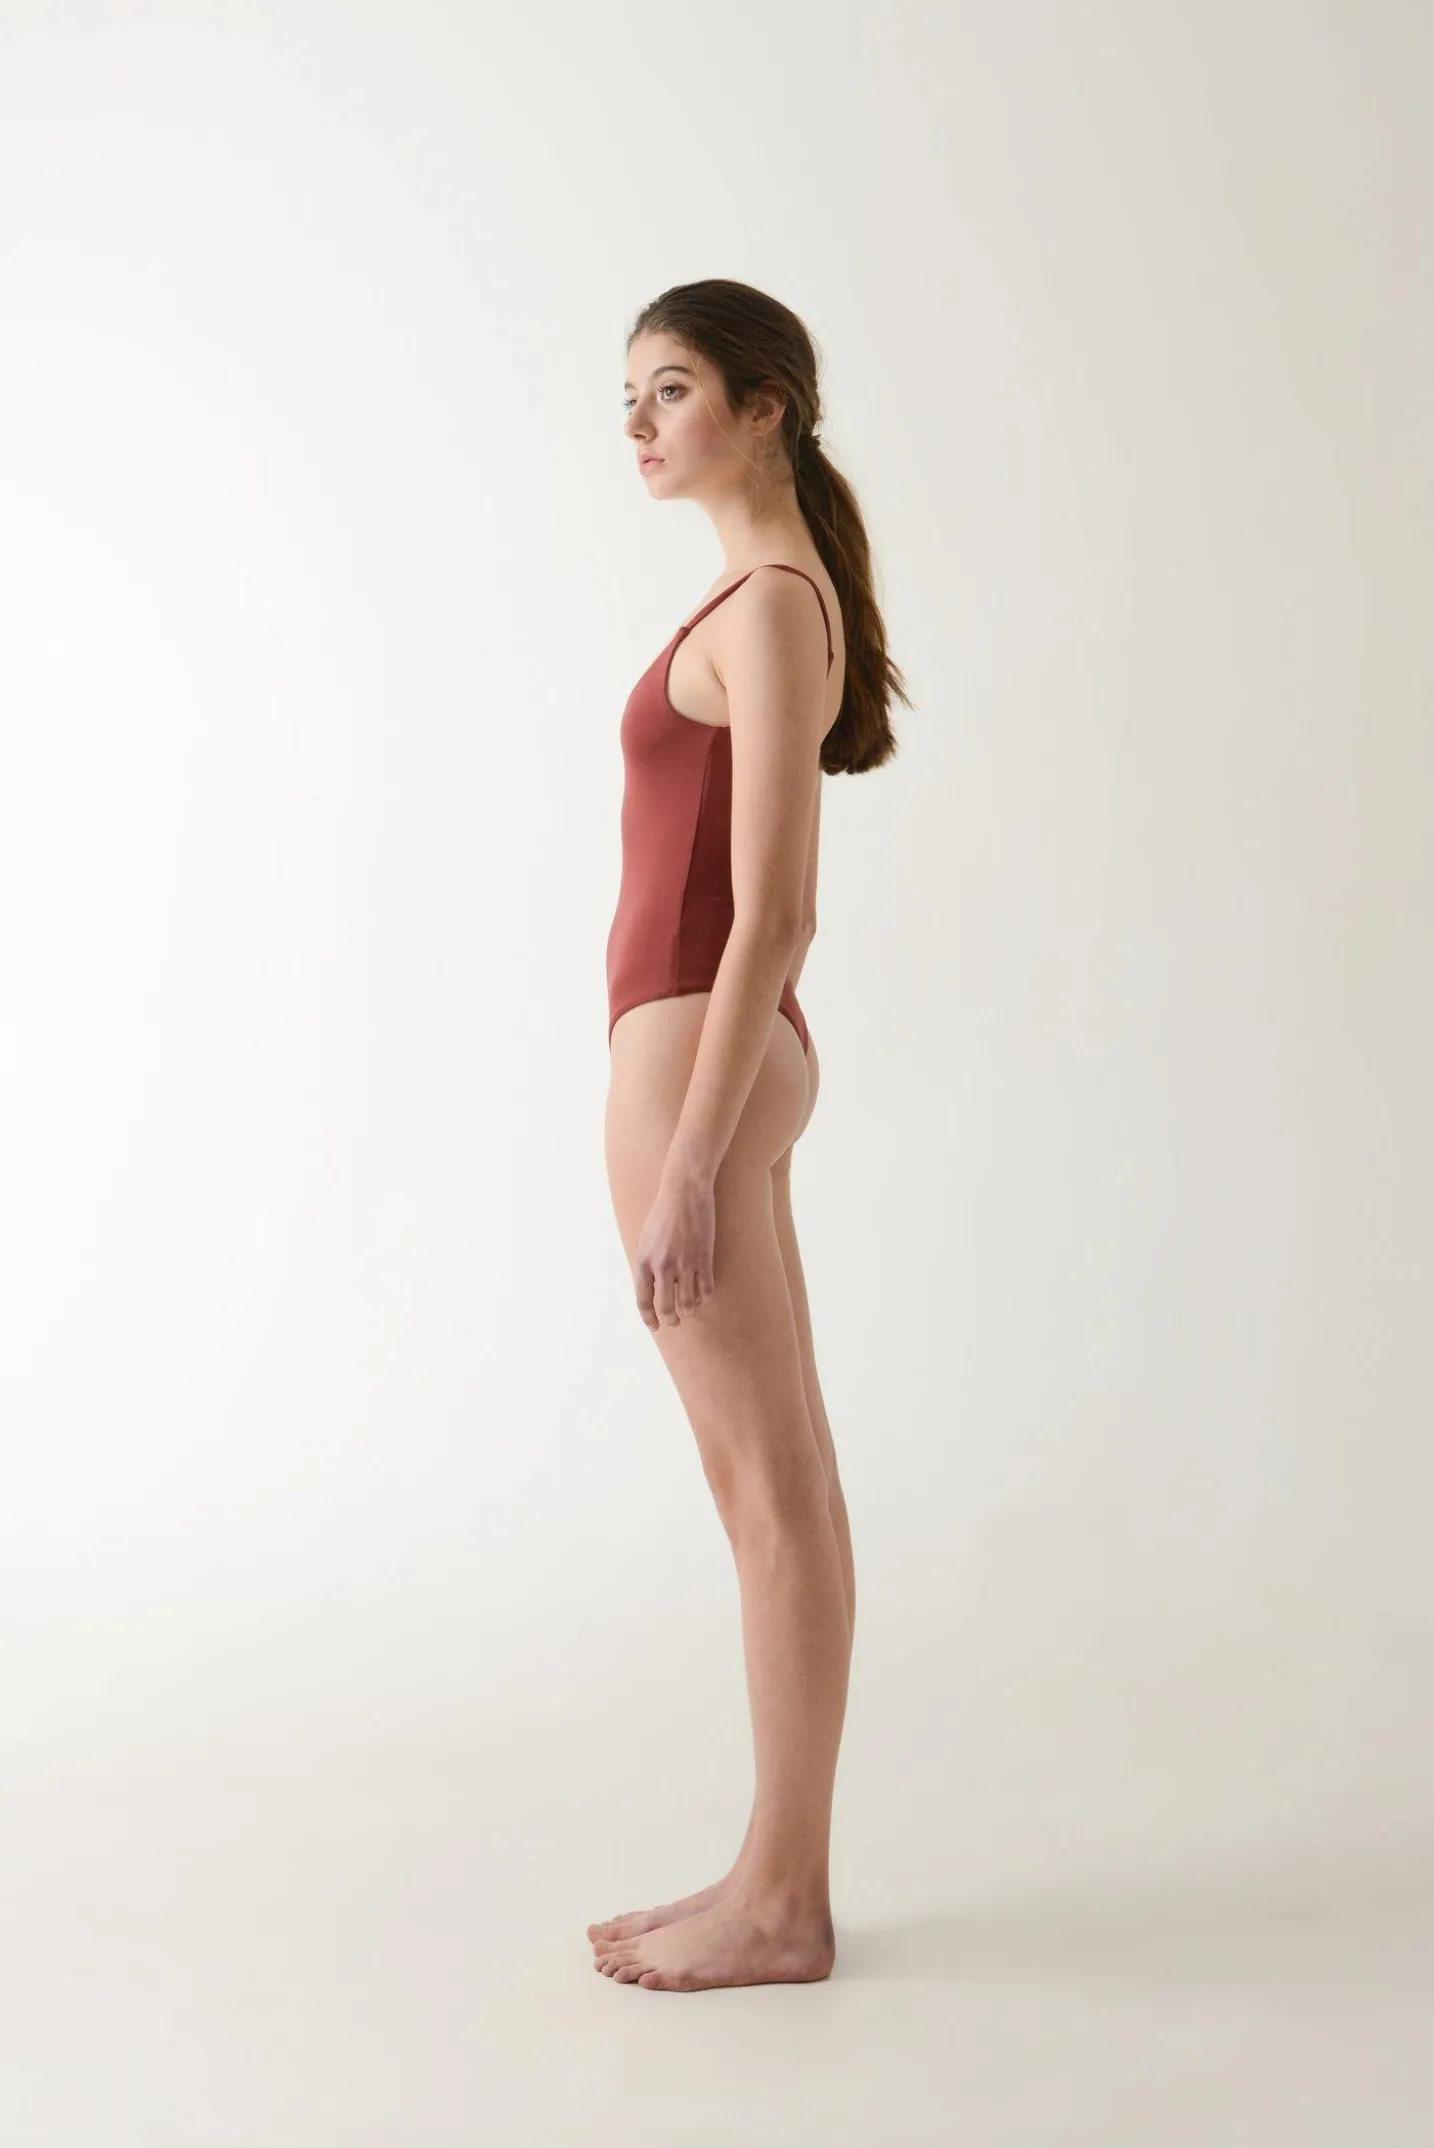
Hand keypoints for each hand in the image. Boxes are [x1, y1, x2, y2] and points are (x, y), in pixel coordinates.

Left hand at [632, 1169, 715, 1329]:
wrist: (684, 1192)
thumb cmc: (663, 1213)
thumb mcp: (645, 1239)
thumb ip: (647, 1264)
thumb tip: (651, 1288)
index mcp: (643, 1261)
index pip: (643, 1300)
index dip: (648, 1318)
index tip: (654, 1327)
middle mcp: (662, 1266)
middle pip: (665, 1308)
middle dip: (670, 1320)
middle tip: (675, 1322)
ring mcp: (684, 1264)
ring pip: (687, 1303)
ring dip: (689, 1311)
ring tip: (689, 1310)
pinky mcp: (703, 1259)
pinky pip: (706, 1289)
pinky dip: (705, 1297)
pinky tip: (703, 1295)